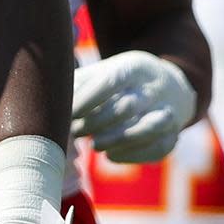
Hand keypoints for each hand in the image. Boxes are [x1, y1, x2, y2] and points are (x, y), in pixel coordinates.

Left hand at [70, 50, 195, 163]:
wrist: (169, 87)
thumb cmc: (122, 81)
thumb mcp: (104, 71)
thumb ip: (79, 83)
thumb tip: (49, 98)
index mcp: (135, 67)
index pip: (110, 81)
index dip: (87, 99)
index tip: (67, 113)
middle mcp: (155, 89)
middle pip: (127, 107)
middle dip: (97, 122)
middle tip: (74, 132)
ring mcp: (168, 112)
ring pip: (147, 128)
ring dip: (117, 140)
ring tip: (94, 146)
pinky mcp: (173, 136)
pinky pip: (157, 149)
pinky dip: (133, 155)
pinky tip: (111, 156)